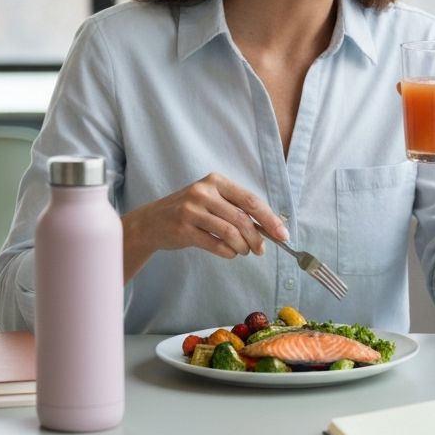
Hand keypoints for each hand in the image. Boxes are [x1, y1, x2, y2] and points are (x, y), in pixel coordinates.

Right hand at [123, 173, 288, 263]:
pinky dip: (228, 252)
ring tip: (244, 251)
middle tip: (262, 250)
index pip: (250, 200)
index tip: (283, 234)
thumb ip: (238, 210)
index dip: (269, 218)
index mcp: (216, 181)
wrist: (152, 222)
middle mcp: (203, 192)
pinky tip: (230, 253)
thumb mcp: (213, 201)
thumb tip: (271, 228)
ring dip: (242, 246)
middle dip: (258, 237)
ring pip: (230, 232)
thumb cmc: (190, 211)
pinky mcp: (183, 228)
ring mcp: (191, 210)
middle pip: (241, 217)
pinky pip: (215, 244)